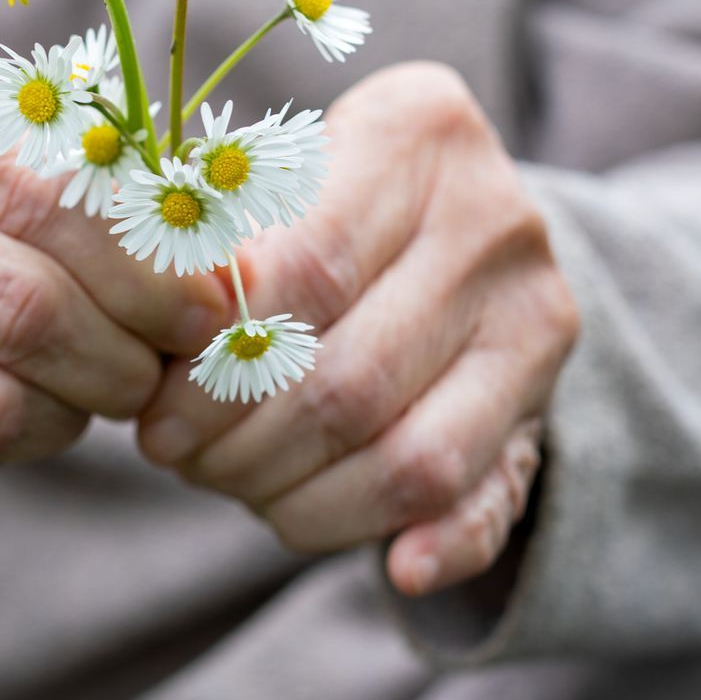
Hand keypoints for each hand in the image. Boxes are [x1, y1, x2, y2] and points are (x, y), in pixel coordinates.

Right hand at [0, 28, 230, 493]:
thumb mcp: (7, 126)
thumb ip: (105, 178)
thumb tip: (220, 271)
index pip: (38, 193)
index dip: (143, 263)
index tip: (202, 301)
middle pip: (14, 306)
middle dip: (123, 352)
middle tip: (163, 361)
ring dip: (75, 410)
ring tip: (101, 384)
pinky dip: (11, 446)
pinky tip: (25, 405)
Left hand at [136, 63, 578, 595]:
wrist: (455, 221)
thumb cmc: (315, 200)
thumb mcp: (268, 186)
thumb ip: (223, 254)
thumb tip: (168, 356)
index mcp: (415, 133)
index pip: (299, 276)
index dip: (211, 364)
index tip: (152, 407)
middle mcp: (495, 215)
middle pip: (346, 379)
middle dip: (240, 446)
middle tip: (176, 458)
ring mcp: (537, 309)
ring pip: (409, 456)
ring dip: (300, 499)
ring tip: (233, 485)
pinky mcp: (548, 397)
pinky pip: (486, 498)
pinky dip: (437, 547)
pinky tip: (394, 567)